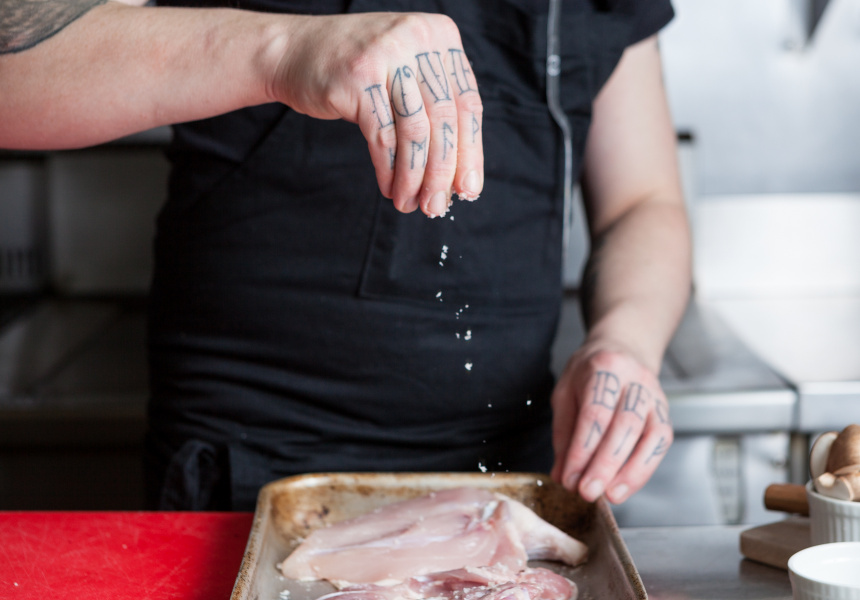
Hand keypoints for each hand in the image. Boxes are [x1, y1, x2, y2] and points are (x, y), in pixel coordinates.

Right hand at [270, 12, 483, 216]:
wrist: (292, 51)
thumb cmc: (355, 71)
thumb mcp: (406, 73)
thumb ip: (435, 107)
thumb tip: (460, 174)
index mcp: (441, 35)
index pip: (468, 104)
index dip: (471, 153)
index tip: (468, 191)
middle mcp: (418, 38)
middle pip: (445, 120)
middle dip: (443, 173)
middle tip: (437, 206)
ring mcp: (388, 54)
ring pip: (416, 132)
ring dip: (415, 178)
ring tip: (410, 204)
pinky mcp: (359, 77)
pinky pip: (384, 137)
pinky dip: (390, 170)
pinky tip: (390, 189)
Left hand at [550, 343, 672, 503]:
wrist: (622, 349)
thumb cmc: (589, 373)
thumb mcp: (565, 393)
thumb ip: (564, 434)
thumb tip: (562, 474)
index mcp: (604, 368)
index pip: (594, 413)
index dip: (582, 450)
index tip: (569, 478)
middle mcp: (635, 380)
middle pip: (624, 425)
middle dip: (605, 464)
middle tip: (588, 492)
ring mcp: (655, 396)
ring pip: (650, 436)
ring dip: (630, 472)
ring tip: (610, 495)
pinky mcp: (665, 412)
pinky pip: (660, 443)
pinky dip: (644, 469)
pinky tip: (625, 486)